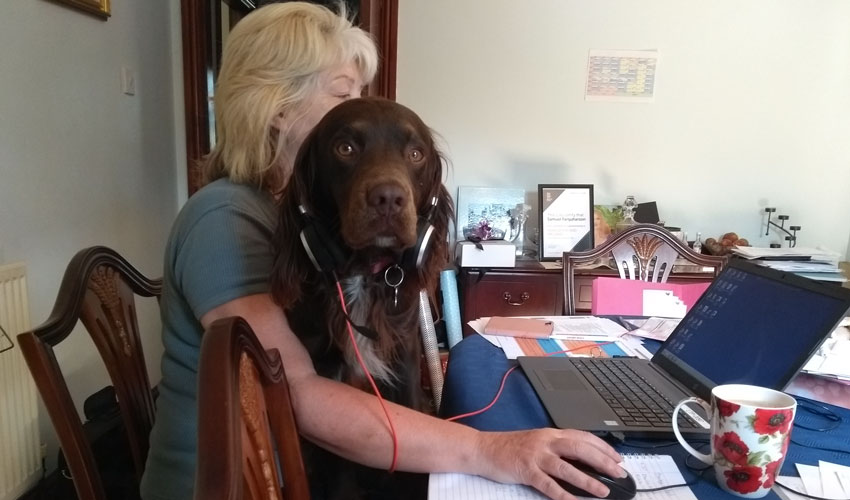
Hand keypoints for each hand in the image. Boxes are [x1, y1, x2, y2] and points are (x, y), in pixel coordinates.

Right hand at [473, 428, 624, 499]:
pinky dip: (562, 495)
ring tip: (602, 490)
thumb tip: (584, 461)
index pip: (583, 437)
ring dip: (587, 480)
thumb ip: (558, 448)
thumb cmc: (511, 447)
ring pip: (567, 468)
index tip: (617, 458)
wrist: (484, 449)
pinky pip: (548, 484)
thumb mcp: (538, 442)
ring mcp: (535, 456)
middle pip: (580, 449)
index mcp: (551, 434)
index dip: (603, 447)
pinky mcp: (526, 470)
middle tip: (618, 473)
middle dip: (602, 461)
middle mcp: (546, 442)